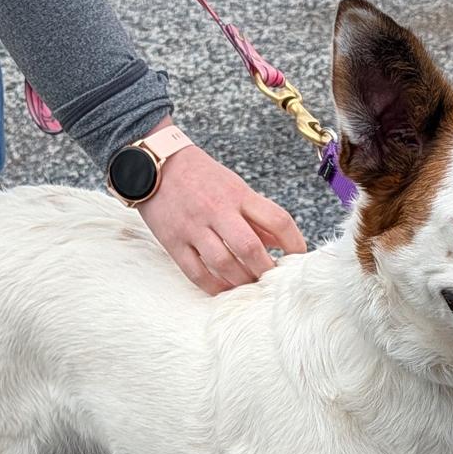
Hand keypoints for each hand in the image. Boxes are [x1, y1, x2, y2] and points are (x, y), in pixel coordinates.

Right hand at [137, 143, 305, 294]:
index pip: (277, 219)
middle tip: (272, 281)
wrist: (155, 164)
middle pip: (250, 247)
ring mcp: (193, 227)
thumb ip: (256, 216)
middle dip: (266, 270)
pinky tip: (224, 290)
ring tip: (249, 286)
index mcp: (238, 194)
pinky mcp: (173, 241)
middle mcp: (217, 210)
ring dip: (241, 281)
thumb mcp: (234, 187)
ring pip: (223, 263)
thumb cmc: (200, 176)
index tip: (297, 257)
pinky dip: (213, 286)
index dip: (294, 243)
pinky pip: (196, 272)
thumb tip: (281, 244)